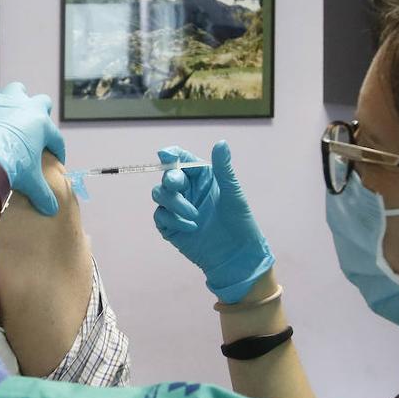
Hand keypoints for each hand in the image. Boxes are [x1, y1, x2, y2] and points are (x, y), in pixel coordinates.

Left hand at [0, 83, 65, 215]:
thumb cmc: (9, 167)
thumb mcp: (30, 182)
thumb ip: (43, 194)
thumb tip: (52, 210)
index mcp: (43, 126)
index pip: (56, 138)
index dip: (57, 150)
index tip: (55, 157)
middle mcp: (28, 107)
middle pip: (43, 103)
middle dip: (40, 114)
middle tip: (32, 129)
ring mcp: (7, 100)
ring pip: (17, 90)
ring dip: (16, 99)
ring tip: (10, 113)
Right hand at [151, 140, 273, 303]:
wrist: (235, 255)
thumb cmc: (239, 222)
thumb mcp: (232, 192)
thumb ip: (223, 168)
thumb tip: (222, 142)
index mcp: (201, 177)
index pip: (181, 159)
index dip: (170, 154)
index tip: (165, 154)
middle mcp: (187, 189)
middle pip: (167, 176)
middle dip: (170, 179)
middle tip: (177, 185)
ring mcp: (177, 208)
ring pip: (159, 194)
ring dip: (174, 202)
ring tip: (195, 216)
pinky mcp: (170, 226)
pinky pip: (160, 216)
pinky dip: (173, 220)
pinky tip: (191, 228)